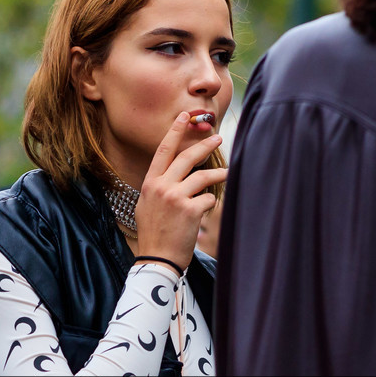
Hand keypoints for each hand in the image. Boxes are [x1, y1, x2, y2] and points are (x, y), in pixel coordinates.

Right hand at [134, 112, 227, 270]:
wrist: (156, 259)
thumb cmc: (154, 235)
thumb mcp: (148, 206)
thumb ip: (160, 187)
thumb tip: (176, 174)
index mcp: (150, 184)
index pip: (163, 151)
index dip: (174, 131)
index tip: (184, 116)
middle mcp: (161, 187)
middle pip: (187, 157)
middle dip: (204, 145)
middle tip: (218, 138)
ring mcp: (175, 197)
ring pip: (203, 176)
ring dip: (218, 174)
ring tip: (227, 173)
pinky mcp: (190, 210)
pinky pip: (208, 198)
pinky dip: (209, 204)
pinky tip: (203, 213)